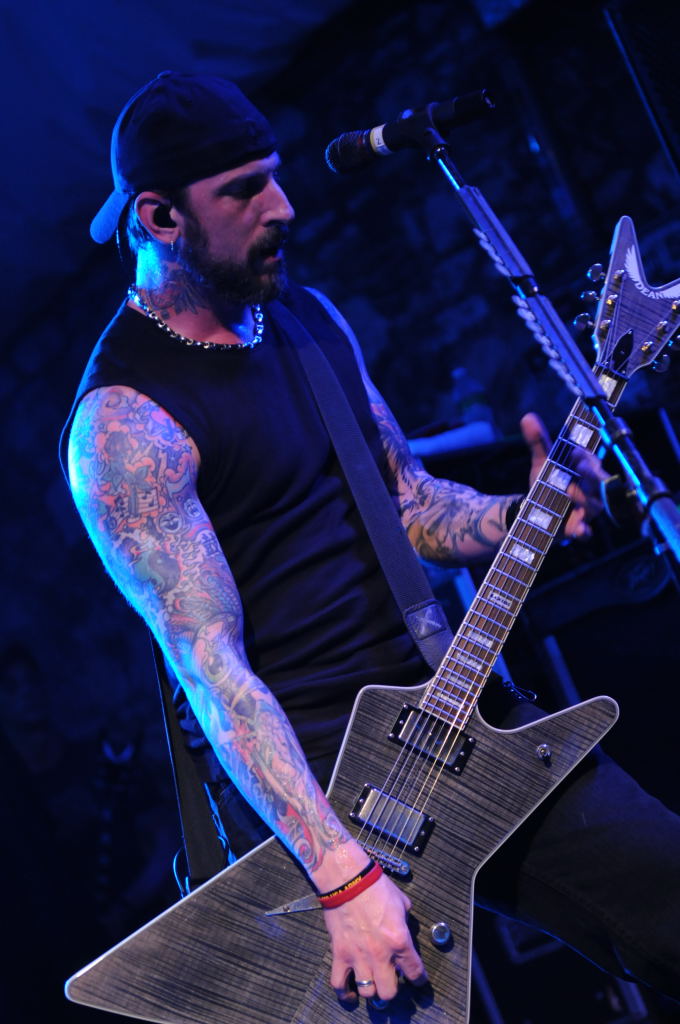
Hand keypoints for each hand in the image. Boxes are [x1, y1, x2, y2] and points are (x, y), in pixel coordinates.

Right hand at [324, 872, 427, 1004]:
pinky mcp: (340, 954)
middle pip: (389, 992)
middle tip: (391, 980)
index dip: (419, 980)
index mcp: (399, 940)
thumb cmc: (376, 886)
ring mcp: (358, 957)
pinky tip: (350, 992)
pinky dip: (345, 992)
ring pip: (367, 993)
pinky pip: (339, 983)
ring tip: (372, 982)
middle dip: (392, 989)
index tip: (417, 981)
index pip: (414, 972)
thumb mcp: (402, 902)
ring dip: (371, 989)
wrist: (348, 879)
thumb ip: (406, 922)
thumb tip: (405, 929)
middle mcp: (380, 954)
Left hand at [520, 412, 606, 540]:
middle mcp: (591, 489)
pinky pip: (586, 532)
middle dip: (591, 476)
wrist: (535, 511)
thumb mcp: (542, 462)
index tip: (575, 455)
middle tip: (577, 469)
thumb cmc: (547, 482)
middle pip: (599, 482)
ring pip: (595, 505)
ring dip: (583, 499)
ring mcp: (586, 510)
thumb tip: (528, 417)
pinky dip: (583, 531)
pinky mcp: (578, 528)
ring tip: (567, 493)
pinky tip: (579, 529)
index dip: (586, 459)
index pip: (592, 462)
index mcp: (585, 470)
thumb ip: (538, 441)